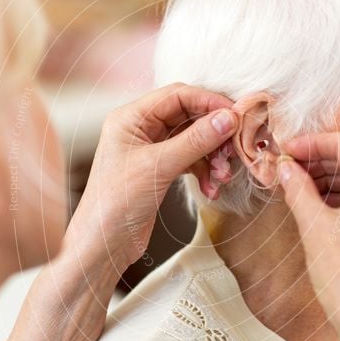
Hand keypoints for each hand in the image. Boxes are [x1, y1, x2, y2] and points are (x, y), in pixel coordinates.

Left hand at [66, 83, 236, 271]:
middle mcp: (140, 128)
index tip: (236, 115)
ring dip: (212, 157)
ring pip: (194, 141)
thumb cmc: (116, 202)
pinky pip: (191, 161)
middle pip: (189, 116)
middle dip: (214, 134)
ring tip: (222, 176)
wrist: (103, 246)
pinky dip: (204, 172)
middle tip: (232, 150)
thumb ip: (196, 140)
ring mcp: (151, 150)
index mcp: (131, 117)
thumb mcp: (159, 166)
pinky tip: (211, 189)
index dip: (209, 102)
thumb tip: (228, 118)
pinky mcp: (160, 170)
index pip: (178, 95)